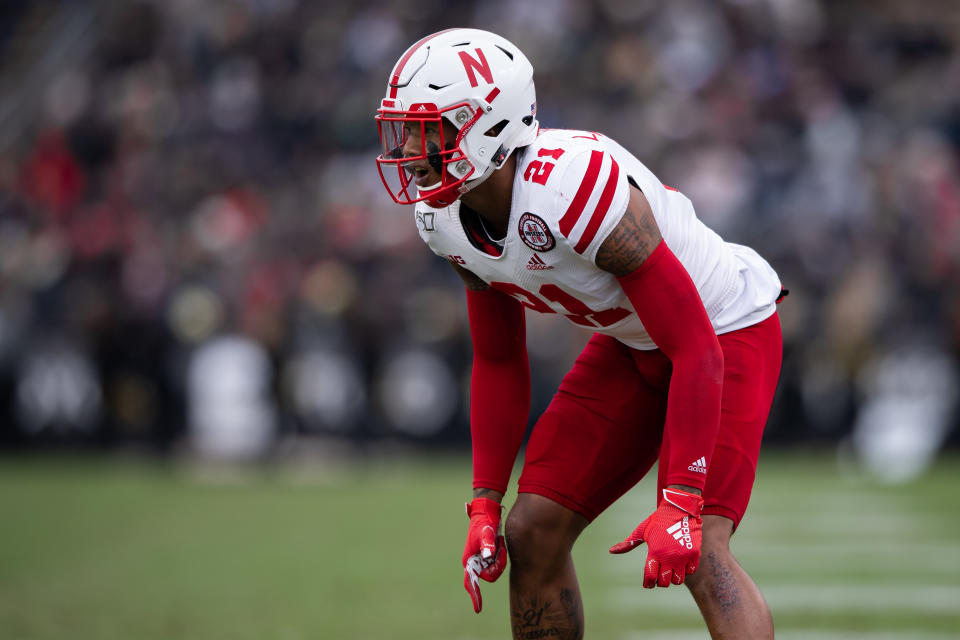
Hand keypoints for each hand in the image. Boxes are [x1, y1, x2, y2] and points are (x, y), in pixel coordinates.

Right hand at [462, 497, 507, 612]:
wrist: (486, 513)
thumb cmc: (483, 522)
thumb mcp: (486, 532)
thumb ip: (487, 544)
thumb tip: (488, 555)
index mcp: (470, 560)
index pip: (471, 582)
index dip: (475, 596)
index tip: (478, 609)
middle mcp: (474, 562)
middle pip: (490, 575)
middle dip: (497, 566)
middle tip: (500, 549)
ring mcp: (481, 560)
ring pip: (495, 569)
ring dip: (500, 558)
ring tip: (499, 543)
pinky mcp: (487, 556)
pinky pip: (497, 562)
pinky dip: (501, 555)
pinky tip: (500, 543)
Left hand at [609, 488, 703, 587]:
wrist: (680, 508)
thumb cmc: (658, 520)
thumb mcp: (642, 531)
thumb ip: (628, 543)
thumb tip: (611, 551)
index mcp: (655, 552)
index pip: (650, 577)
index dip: (648, 583)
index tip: (648, 583)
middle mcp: (669, 556)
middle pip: (665, 582)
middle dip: (660, 581)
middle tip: (659, 575)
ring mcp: (683, 556)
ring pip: (678, 580)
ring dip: (673, 577)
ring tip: (670, 569)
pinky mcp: (694, 554)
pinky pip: (690, 571)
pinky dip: (686, 570)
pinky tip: (680, 563)